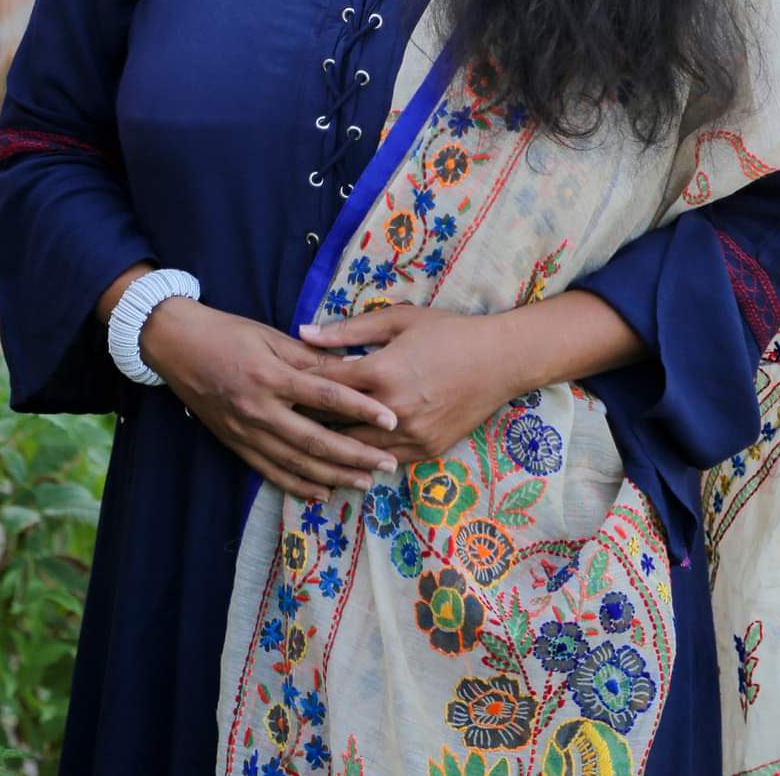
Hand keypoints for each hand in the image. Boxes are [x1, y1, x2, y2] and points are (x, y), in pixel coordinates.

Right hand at [141, 299, 400, 501]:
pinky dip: (298, 485)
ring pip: (295, 462)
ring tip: (365, 482)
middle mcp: (258, 409)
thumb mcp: (270, 335)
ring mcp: (244, 431)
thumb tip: (354, 367)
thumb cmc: (228, 333)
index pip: (325, 397)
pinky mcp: (234, 444)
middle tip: (388, 463)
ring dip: (333, 475)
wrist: (176, 346)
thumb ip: (310, 357)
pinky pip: (270, 471)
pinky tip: (323, 492)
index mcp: (270, 375)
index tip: (391, 418)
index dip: (361, 409)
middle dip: (355, 454)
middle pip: (315, 439)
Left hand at [299, 305, 514, 462]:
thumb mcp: (399, 319)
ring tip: (309, 438)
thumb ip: (348, 330)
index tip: (279, 383)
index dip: (298, 384)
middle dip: (309, 420)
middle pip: (334, 424)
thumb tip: (304, 332)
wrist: (501, 360)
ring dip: (334, 443)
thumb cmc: (448, 332)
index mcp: (382, 371)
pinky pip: (385, 459)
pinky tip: (349, 451)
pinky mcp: (427, 450)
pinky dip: (366, 454)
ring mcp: (411, 434)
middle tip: (284, 417)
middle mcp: (393, 409)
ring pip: (357, 449)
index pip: (325, 385)